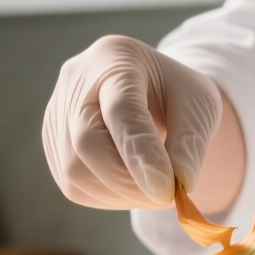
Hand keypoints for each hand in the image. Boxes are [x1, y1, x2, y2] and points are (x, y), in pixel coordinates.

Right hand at [42, 35, 222, 209]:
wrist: (149, 91)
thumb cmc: (177, 94)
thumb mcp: (200, 105)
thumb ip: (191, 142)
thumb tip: (179, 184)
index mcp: (116, 57)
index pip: (121, 110)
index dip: (141, 155)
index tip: (166, 191)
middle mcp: (75, 79)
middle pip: (86, 141)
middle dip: (128, 181)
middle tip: (166, 196)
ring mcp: (57, 112)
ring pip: (74, 171)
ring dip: (121, 194)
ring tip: (154, 188)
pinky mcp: (53, 143)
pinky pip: (73, 186)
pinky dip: (108, 196)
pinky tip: (132, 185)